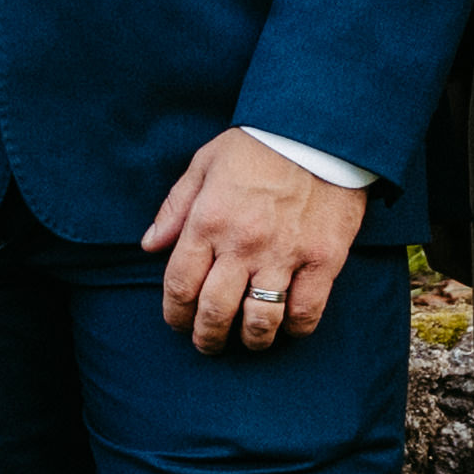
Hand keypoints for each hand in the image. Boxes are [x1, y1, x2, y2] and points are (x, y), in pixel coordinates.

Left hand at [146, 129, 370, 358]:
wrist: (319, 130)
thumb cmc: (258, 144)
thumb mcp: (204, 164)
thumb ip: (175, 208)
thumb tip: (149, 245)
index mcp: (208, 221)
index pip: (180, 285)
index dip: (175, 314)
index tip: (177, 323)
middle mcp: (242, 244)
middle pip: (215, 311)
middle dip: (206, 336)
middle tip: (207, 343)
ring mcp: (285, 254)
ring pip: (260, 320)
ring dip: (250, 340)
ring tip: (247, 340)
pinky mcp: (324, 259)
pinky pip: (306, 311)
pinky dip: (295, 328)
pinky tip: (288, 326)